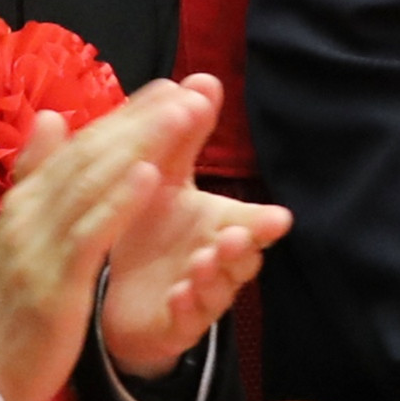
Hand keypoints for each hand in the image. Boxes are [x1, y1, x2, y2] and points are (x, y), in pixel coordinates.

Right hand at [0, 83, 212, 400]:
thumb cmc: (13, 302)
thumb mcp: (20, 233)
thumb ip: (36, 176)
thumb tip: (50, 117)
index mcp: (24, 202)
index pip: (77, 145)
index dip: (123, 115)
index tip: (166, 88)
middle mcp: (28, 215)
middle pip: (88, 156)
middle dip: (139, 121)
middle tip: (184, 91)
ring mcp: (38, 247)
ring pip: (92, 185)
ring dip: (139, 147)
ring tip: (179, 117)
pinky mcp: (55, 284)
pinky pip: (92, 235)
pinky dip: (121, 202)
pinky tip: (152, 177)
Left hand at [88, 80, 285, 383]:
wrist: (120, 295)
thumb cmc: (151, 228)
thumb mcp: (163, 178)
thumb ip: (183, 134)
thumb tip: (205, 79)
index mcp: (217, 223)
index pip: (252, 222)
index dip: (265, 223)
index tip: (279, 218)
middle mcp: (216, 258)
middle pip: (243, 256)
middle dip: (243, 246)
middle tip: (239, 234)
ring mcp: (199, 293)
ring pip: (218, 288)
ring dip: (214, 274)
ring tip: (205, 260)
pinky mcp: (175, 321)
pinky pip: (185, 316)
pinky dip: (184, 305)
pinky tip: (178, 294)